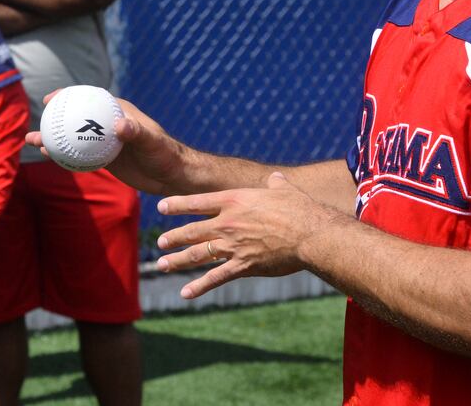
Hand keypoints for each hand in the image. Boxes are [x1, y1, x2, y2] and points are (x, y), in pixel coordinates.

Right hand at [26, 92, 184, 194]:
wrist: (171, 175)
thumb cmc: (165, 153)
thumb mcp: (151, 141)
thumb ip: (136, 132)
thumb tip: (119, 125)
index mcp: (117, 111)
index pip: (89, 98)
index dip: (68, 96)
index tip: (50, 99)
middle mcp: (108, 124)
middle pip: (76, 118)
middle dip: (54, 118)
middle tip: (38, 122)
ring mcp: (104, 142)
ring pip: (74, 138)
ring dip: (54, 138)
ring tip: (34, 141)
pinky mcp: (104, 159)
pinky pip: (79, 155)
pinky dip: (64, 155)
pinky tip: (49, 157)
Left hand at [154, 172, 338, 298]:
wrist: (310, 235)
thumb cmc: (300, 209)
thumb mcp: (285, 191)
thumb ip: (275, 184)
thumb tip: (276, 178)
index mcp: (234, 201)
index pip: (197, 202)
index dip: (177, 205)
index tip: (161, 207)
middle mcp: (227, 223)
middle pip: (192, 231)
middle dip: (174, 237)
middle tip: (160, 242)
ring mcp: (233, 246)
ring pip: (198, 254)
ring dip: (178, 261)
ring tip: (162, 264)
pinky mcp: (243, 266)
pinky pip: (215, 278)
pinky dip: (199, 287)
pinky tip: (185, 293)